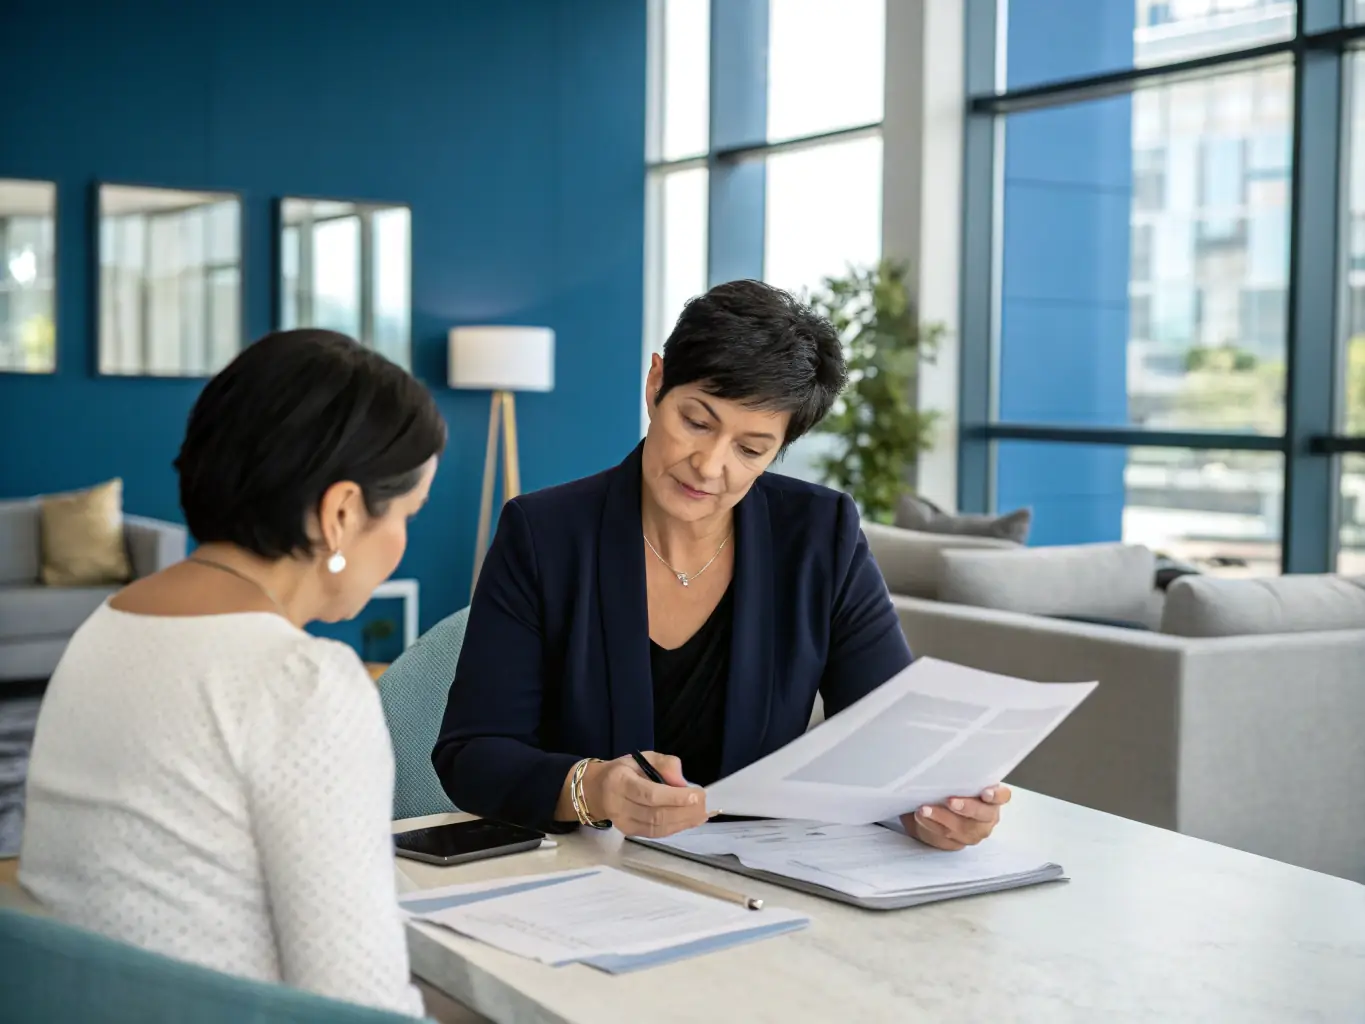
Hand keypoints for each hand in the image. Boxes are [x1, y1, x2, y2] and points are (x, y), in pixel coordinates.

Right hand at [582, 751, 708, 837]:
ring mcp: (623, 822)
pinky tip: (690, 821)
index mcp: (619, 781)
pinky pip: (656, 833)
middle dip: (684, 811)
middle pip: (655, 814)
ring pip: (657, 827)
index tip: (697, 794)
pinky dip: (676, 828)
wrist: (597, 790)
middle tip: (705, 805)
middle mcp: (618, 805)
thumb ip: (664, 764)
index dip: (675, 797)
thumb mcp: (642, 758)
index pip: (649, 793)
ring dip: (683, 822)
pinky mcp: (629, 832)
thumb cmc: (624, 771)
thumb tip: (682, 782)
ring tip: (702, 814)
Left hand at [901, 784, 1011, 850]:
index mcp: (993, 798)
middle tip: (950, 801)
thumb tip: (948, 760)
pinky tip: (921, 818)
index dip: (996, 795)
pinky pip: (945, 839)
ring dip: (941, 818)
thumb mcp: (960, 778)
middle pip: (982, 815)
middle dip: (966, 808)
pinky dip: (931, 827)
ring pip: (961, 829)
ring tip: (925, 809)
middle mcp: (987, 818)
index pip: (1003, 796)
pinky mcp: (957, 843)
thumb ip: (962, 774)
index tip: (985, 793)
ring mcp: (973, 833)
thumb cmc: (952, 788)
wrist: (936, 806)